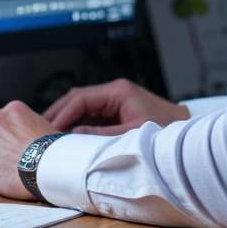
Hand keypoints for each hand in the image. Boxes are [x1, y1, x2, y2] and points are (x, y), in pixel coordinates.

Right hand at [43, 78, 188, 136]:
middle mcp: (115, 92)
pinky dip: (77, 124)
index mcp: (118, 91)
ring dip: (66, 119)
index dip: (62, 112)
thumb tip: (74, 135)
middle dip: (58, 113)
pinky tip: (67, 136)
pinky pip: (91, 115)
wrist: (186, 136)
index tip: (48, 127)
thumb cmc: (166, 131)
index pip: (80, 97)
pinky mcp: (117, 112)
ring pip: (82, 106)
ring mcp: (115, 101)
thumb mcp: (131, 134)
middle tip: (40, 129)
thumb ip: (101, 135)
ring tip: (49, 134)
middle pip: (77, 98)